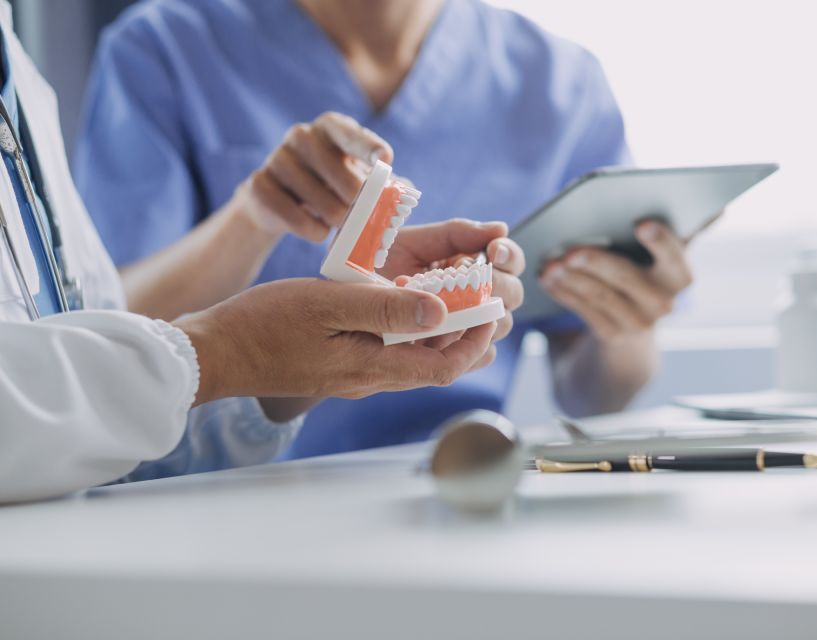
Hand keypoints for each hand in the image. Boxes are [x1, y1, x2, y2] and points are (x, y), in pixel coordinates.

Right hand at [176, 278, 496, 405]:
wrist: (217, 352)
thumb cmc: (265, 324)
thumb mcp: (328, 304)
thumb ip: (386, 310)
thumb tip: (440, 311)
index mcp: (372, 367)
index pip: (445, 366)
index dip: (475, 340)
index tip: (490, 307)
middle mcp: (369, 379)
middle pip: (437, 367)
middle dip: (466, 337)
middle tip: (479, 299)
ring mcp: (354, 376)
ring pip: (415, 361)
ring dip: (439, 334)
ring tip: (451, 295)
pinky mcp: (341, 367)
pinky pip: (389, 355)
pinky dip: (409, 333)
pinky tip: (404, 305)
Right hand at [231, 112, 392, 242]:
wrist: (277, 202)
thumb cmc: (329, 185)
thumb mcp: (356, 177)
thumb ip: (381, 181)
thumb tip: (406, 189)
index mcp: (330, 128)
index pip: (348, 132)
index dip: (367, 146)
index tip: (384, 159)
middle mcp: (301, 136)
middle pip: (339, 173)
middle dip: (356, 201)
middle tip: (360, 214)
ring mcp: (276, 158)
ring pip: (319, 200)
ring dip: (335, 219)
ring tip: (336, 221)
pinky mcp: (258, 185)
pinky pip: (294, 217)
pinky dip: (313, 231)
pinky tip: (318, 231)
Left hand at [380, 219, 525, 344]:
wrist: (346, 296)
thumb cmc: (381, 262)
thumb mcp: (414, 242)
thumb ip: (455, 234)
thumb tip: (500, 228)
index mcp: (473, 263)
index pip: (510, 259)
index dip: (508, 254)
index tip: (493, 250)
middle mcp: (478, 294)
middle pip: (512, 295)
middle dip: (498, 285)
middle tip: (475, 280)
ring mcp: (467, 325)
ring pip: (500, 325)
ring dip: (482, 314)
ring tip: (446, 305)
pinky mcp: (453, 351)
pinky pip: (479, 354)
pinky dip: (469, 345)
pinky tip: (443, 333)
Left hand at [540, 220, 691, 340]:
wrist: (635, 316)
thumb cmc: (646, 265)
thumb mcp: (664, 249)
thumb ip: (683, 227)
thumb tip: (720, 210)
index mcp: (679, 274)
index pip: (674, 257)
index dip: (661, 241)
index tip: (641, 224)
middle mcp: (664, 303)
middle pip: (628, 278)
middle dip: (598, 262)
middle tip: (571, 249)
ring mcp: (639, 322)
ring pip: (602, 296)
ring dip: (572, 278)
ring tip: (550, 262)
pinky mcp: (613, 335)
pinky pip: (585, 312)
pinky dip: (564, 292)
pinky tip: (547, 278)